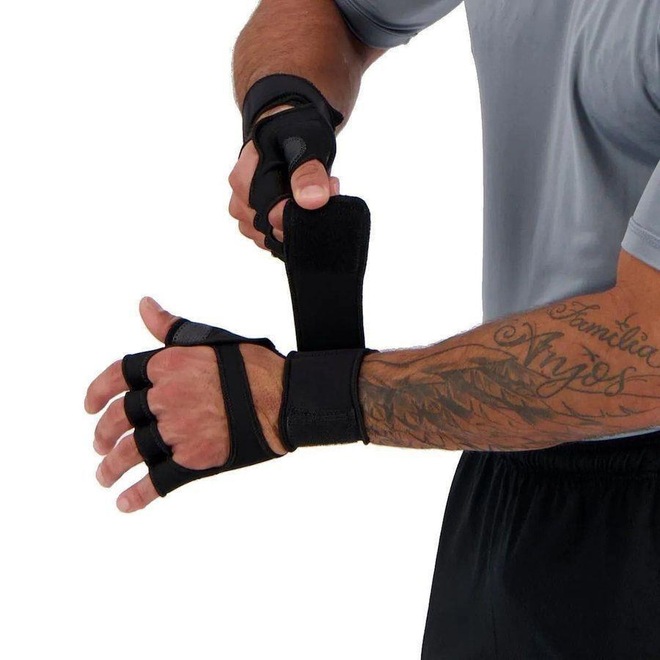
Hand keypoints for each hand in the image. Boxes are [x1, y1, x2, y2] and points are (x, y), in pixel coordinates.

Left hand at [84, 297, 286, 512]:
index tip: (88, 407)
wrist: (283, 397)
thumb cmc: (252, 364)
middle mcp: (165, 397)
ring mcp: (177, 429)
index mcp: (167, 364)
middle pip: (119, 418)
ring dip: (111, 468)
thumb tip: (144, 305)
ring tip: (103, 477)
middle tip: (99, 446)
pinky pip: (158, 480)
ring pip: (130, 452)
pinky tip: (124, 503)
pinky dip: (138, 495)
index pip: (117, 376)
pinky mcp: (194, 458)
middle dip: (103, 434)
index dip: (97, 392)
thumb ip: (170, 327)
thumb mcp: (207, 338)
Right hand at [228, 105, 340, 249]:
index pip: (274, 216)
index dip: (304, 211)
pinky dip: (293, 228)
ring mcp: (245, 216)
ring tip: (315, 193)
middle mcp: (240, 201)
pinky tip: (303, 207)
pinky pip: (275, 240)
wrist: (283, 130)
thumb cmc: (292, 131)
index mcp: (244, 181)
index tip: (327, 192)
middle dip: (304, 214)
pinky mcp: (254, 226)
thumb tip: (312, 201)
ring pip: (276, 238)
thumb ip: (308, 172)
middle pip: (275, 229)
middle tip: (326, 188)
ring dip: (300, 223)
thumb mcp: (306, 142)